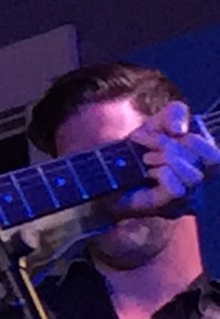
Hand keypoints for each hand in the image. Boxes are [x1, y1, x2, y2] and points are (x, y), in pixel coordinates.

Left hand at [118, 100, 219, 218]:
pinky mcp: (167, 205)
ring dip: (167, 159)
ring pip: (194, 176)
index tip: (170, 132)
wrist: (108, 169)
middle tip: (149, 143)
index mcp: (201, 161)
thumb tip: (180, 131)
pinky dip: (162, 174)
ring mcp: (186, 195)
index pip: (217, 154)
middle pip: (210, 161)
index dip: (197, 139)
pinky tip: (147, 172)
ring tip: (146, 158)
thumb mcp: (158, 122)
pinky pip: (178, 189)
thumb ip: (175, 113)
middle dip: (176, 145)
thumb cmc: (138, 148)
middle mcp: (199, 179)